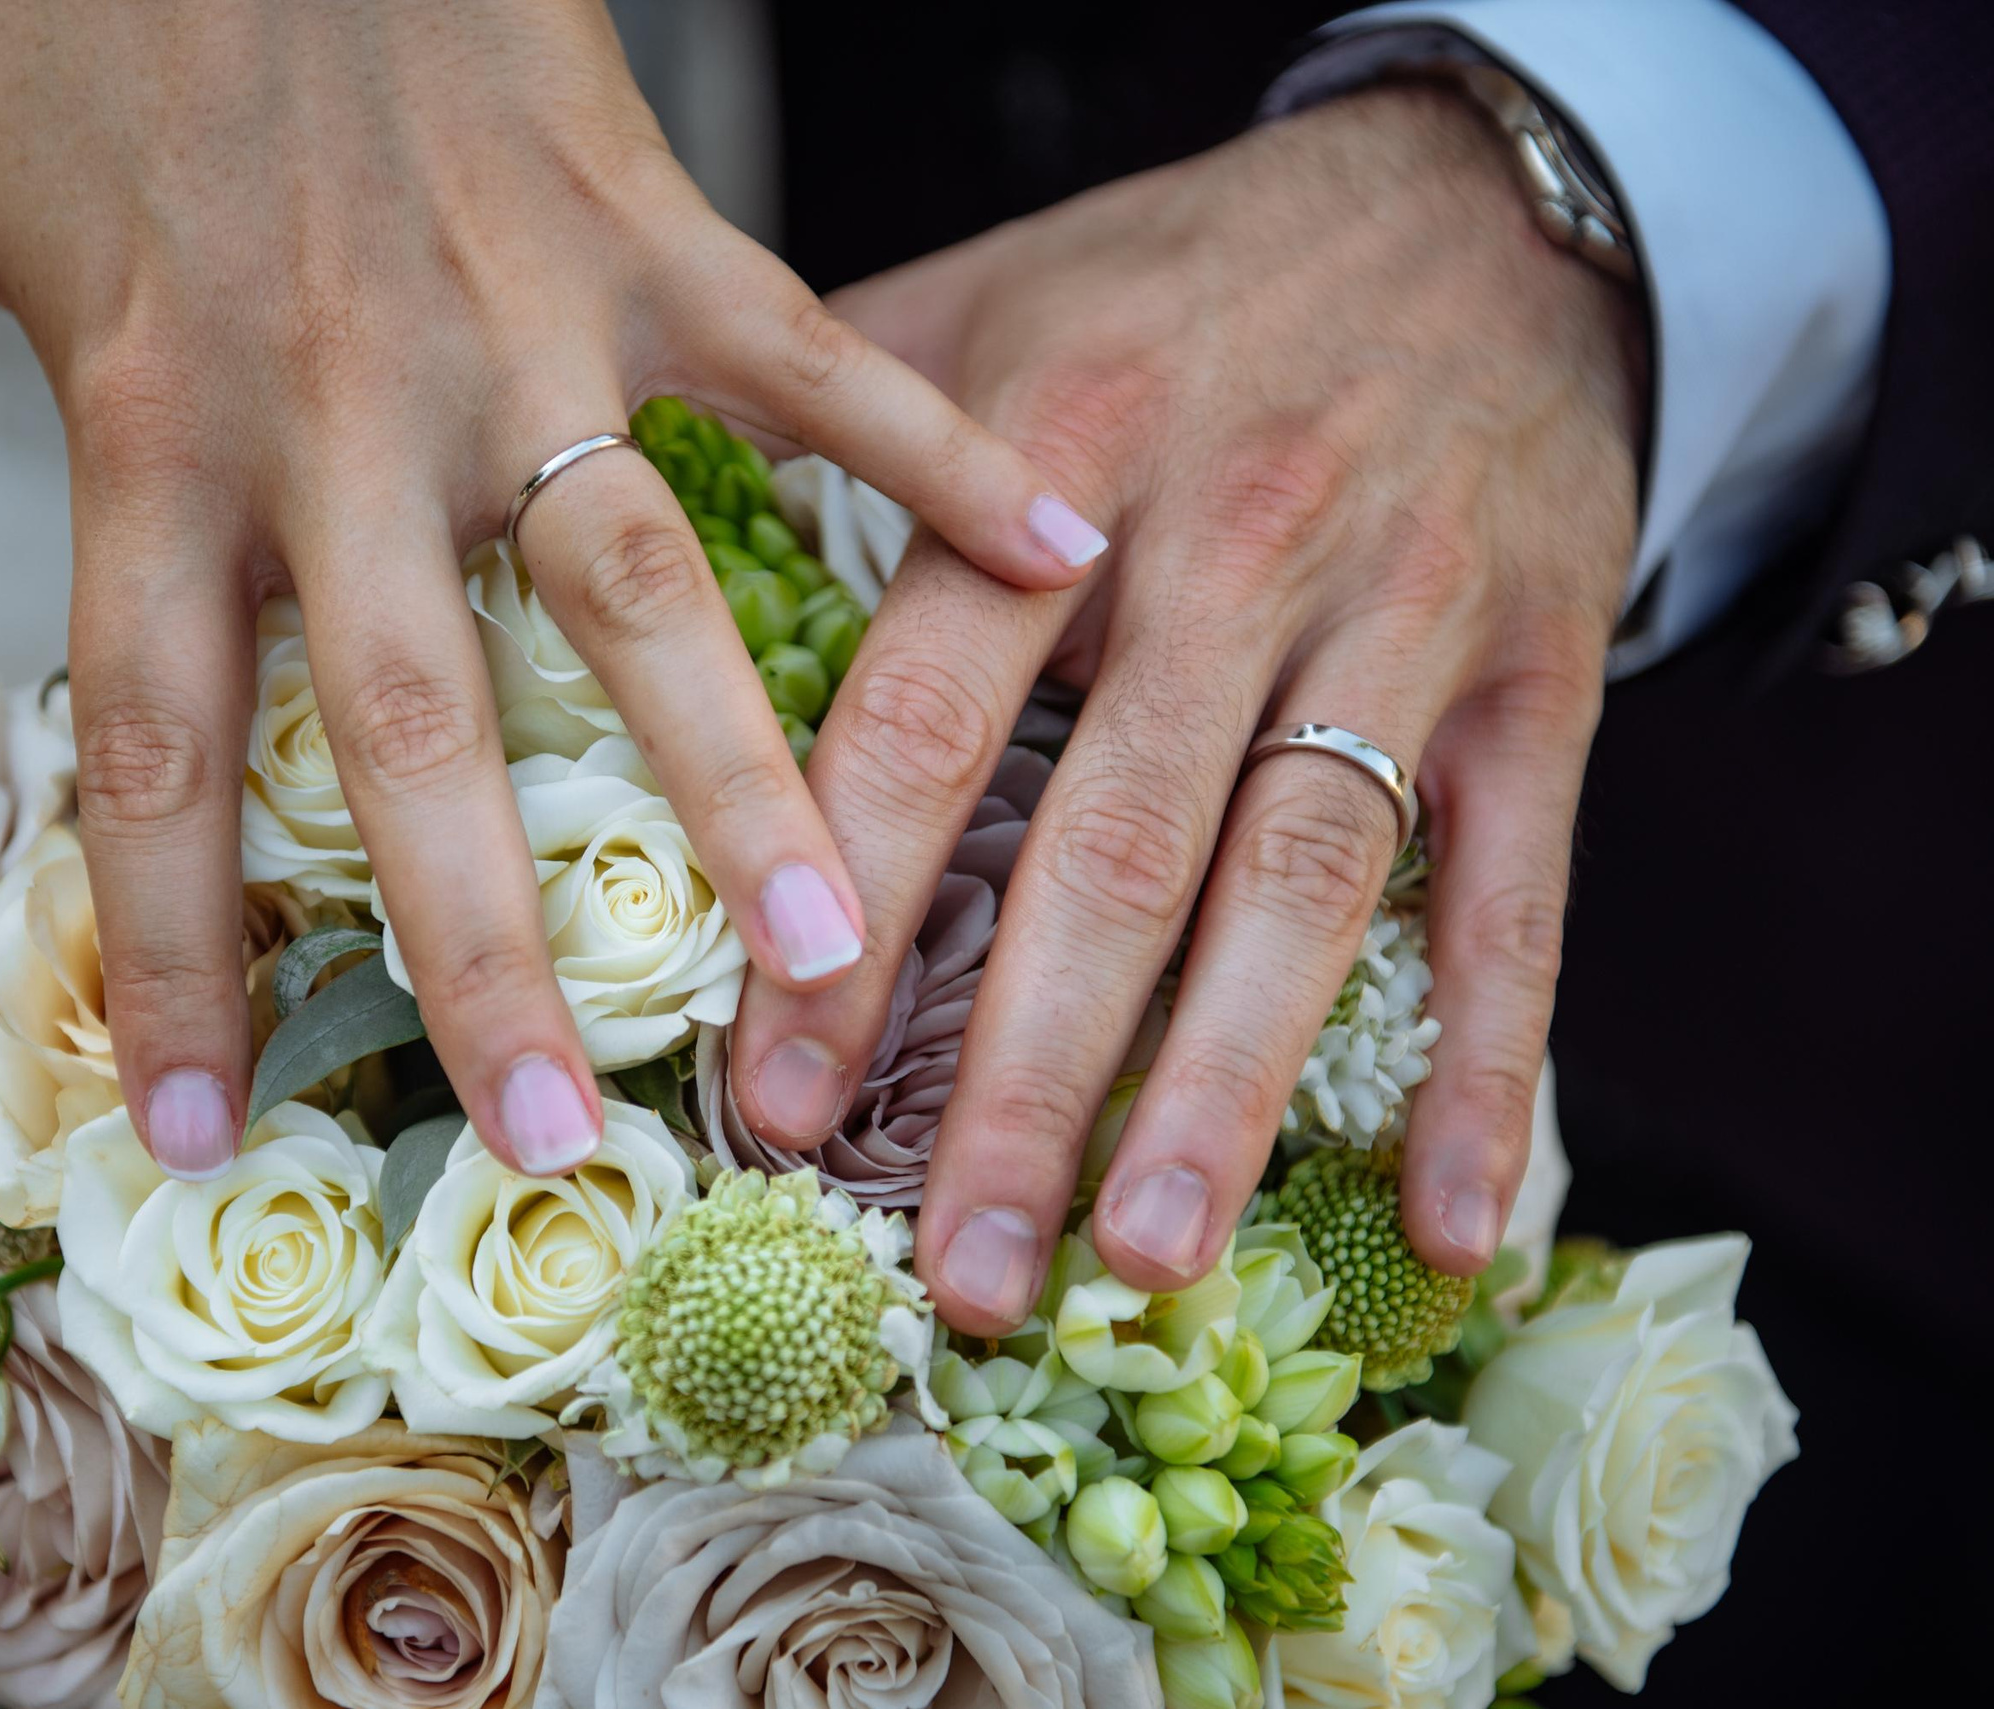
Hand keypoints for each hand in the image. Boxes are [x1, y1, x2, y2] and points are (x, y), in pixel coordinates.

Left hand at [0, 0, 1103, 1178]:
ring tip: (826, 957)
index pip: (151, 736)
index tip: (202, 1131)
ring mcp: (519, 319)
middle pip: (409, 723)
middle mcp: (340, 408)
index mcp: (152, 418)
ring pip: (637, 584)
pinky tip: (1060, 565)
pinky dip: (932, 453)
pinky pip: (810, 356)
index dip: (168, 942)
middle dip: (479, 946)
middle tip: (564, 1143)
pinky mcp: (652, 228)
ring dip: (739, 779)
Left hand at [725, 86, 1644, 1328]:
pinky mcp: (1543, 673)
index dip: (839, 924)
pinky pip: (1518, 888)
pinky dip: (1491, 1060)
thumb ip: (832, 435)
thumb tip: (646, 553)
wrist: (1477, 204)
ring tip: (1146, 1263)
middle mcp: (1230, 545)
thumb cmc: (1185, 281)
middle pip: (1113, 847)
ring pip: (1302, 885)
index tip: (775, 1100)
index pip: (920, 723)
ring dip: (1224, 1090)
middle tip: (959, 1265)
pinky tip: (1449, 1218)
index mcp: (1055, 461)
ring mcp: (1399, 618)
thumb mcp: (989, 301)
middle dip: (1025, 1075)